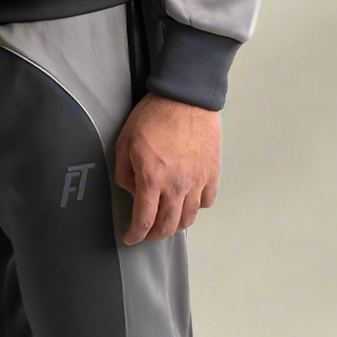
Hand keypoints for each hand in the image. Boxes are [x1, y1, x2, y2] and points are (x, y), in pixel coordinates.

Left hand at [114, 91, 220, 243]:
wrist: (185, 98)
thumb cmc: (153, 116)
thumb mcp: (125, 142)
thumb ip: (125, 173)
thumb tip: (134, 192)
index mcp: (152, 179)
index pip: (144, 220)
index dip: (136, 235)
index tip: (131, 238)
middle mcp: (177, 186)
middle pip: (168, 225)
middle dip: (155, 235)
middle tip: (148, 234)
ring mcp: (197, 180)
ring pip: (189, 217)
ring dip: (176, 226)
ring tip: (168, 223)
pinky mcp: (212, 172)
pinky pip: (207, 201)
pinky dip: (197, 208)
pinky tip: (189, 204)